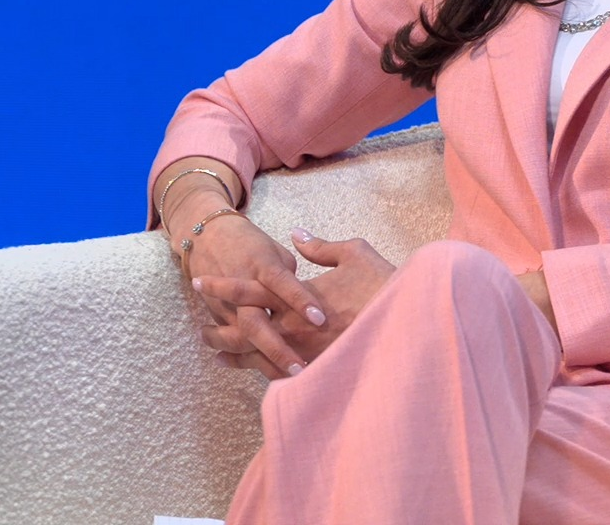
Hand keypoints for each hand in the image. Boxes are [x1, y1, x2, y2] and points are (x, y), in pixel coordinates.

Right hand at [176, 211, 327, 378]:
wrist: (207, 238)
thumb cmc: (252, 244)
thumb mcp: (277, 253)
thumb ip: (293, 279)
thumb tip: (312, 302)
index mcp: (262, 265)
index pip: (282, 283)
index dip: (300, 300)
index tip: (321, 319)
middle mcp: (243, 288)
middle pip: (256, 321)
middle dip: (277, 347)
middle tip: (300, 368)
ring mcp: (228, 305)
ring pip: (242, 337)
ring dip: (263, 360)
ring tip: (288, 378)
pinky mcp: (220, 316)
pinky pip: (232, 341)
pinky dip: (244, 360)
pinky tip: (266, 377)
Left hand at [194, 229, 395, 375]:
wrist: (411, 322)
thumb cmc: (383, 284)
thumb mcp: (354, 253)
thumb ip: (320, 246)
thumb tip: (297, 234)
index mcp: (296, 296)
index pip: (248, 290)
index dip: (221, 286)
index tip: (200, 281)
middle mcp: (293, 327)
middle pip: (241, 330)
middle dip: (216, 328)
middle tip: (199, 328)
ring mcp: (303, 352)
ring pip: (254, 357)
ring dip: (232, 353)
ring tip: (216, 351)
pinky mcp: (317, 370)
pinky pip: (277, 375)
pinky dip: (258, 370)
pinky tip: (250, 369)